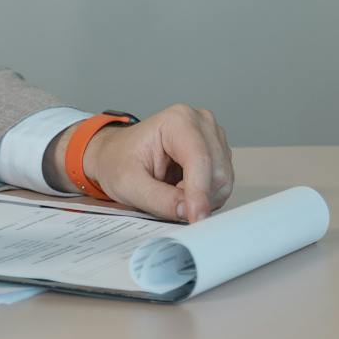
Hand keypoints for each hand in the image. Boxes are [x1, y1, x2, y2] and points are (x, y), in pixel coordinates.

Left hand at [74, 104, 233, 222]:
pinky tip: (184, 189)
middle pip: (217, 171)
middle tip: (170, 202)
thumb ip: (158, 199)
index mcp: (178, 120)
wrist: (115, 155)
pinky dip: (206, 195)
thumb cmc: (118, 161)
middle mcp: (201, 122)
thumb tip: (188, 211)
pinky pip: (222, 182)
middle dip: (199, 196)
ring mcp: (211, 135)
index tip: (195, 218)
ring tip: (173, 192)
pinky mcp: (216, 151)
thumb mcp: (128, 184)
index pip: (199, 159)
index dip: (199, 192)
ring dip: (203, 197)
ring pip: (223, 179)